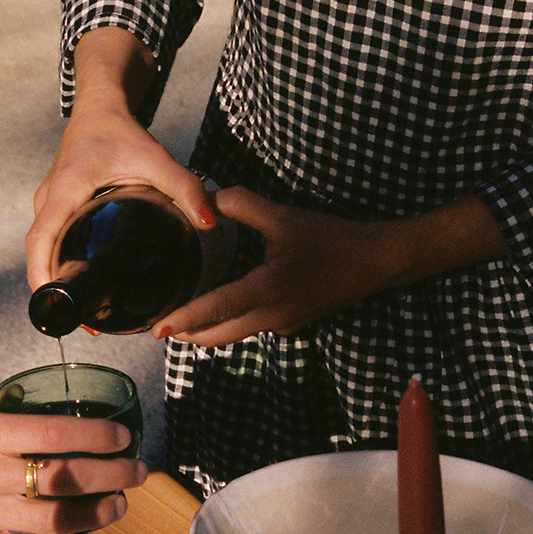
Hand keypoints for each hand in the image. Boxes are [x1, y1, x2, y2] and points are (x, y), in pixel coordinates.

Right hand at [27, 100, 215, 294]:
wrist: (100, 108)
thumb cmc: (121, 132)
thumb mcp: (155, 157)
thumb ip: (184, 187)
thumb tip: (210, 221)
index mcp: (64, 192)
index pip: (40, 241)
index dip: (43, 277)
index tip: (56, 307)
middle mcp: (49, 200)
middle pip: (41, 253)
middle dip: (56, 291)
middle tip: (86, 323)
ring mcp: (50, 203)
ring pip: (46, 249)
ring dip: (59, 280)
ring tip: (88, 313)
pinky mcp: (57, 205)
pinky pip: (53, 240)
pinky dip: (62, 263)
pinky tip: (88, 283)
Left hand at [156, 189, 508, 343]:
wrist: (375, 262)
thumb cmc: (332, 238)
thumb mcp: (285, 216)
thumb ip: (243, 205)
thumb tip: (209, 197)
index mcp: (269, 289)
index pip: (218, 310)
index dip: (185, 319)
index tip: (158, 328)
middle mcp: (274, 315)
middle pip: (219, 336)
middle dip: (186, 334)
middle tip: (156, 325)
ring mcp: (283, 324)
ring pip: (234, 335)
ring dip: (206, 332)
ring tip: (179, 320)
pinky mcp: (291, 324)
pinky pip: (252, 328)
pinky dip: (229, 324)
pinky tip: (219, 307)